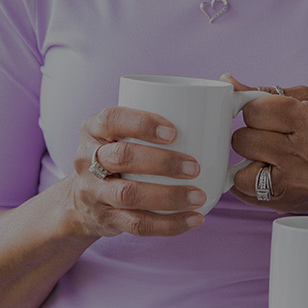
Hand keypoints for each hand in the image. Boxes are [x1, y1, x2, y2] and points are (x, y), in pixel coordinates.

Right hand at [67, 107, 205, 238]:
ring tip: (198, 195)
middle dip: (162, 162)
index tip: (174, 131)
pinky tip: (194, 219)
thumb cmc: (118, 152)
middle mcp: (87, 159)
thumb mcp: (121, 130)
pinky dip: (169, 225)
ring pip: (129, 194)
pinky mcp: (106, 219)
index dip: (142, 123)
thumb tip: (226, 83)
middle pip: (122, 158)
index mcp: (93, 129)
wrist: (80, 202)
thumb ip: (160, 109)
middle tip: (194, 166)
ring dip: (168, 196)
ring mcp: (93, 192)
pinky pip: (137, 225)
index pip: (112, 119)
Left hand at [223, 75, 307, 214]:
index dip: (253, 112)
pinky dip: (246, 180)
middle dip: (250, 135)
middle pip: (243, 136)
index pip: (254, 109)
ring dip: (249, 158)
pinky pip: (242, 185)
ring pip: (241, 162)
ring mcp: (296, 178)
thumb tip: (227, 80)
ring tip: (269, 157)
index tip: (262, 117)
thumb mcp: (304, 102)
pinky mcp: (285, 200)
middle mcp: (306, 148)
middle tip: (269, 139)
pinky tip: (265, 174)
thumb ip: (264, 91)